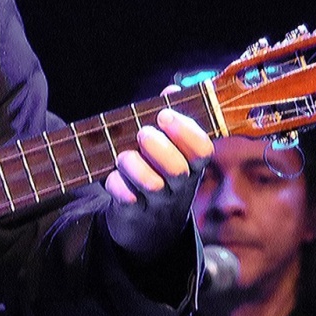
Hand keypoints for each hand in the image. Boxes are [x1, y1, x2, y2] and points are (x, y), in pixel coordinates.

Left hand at [102, 106, 213, 252]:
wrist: (150, 226)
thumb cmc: (159, 173)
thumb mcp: (171, 149)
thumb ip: (171, 119)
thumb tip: (172, 89)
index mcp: (192, 166)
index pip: (202, 150)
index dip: (185, 131)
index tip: (164, 115)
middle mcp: (179, 186)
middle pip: (178, 170)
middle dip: (158, 147)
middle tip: (143, 134)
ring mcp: (158, 202)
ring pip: (151, 185)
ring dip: (134, 165)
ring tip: (124, 157)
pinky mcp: (134, 213)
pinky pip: (126, 199)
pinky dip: (116, 185)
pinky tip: (112, 177)